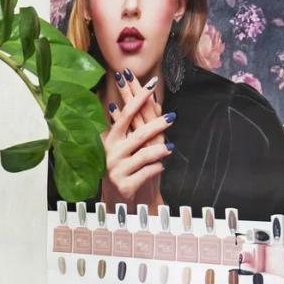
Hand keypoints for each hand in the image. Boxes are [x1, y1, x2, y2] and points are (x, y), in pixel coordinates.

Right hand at [100, 82, 174, 202]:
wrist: (117, 199)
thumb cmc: (123, 167)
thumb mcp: (125, 145)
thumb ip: (134, 124)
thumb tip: (150, 98)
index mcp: (110, 139)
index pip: (126, 115)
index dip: (138, 98)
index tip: (152, 84)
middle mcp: (111, 153)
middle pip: (137, 135)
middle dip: (156, 125)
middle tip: (172, 117)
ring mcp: (117, 169)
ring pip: (144, 155)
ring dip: (160, 150)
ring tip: (170, 148)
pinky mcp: (125, 185)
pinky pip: (146, 173)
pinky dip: (156, 168)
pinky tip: (161, 166)